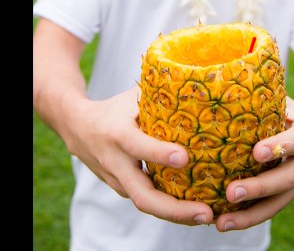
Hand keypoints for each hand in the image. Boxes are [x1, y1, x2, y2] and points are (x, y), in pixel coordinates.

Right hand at [67, 88, 213, 225]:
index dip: (160, 154)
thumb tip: (203, 86)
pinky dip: (170, 209)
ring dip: (176, 214)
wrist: (76, 126)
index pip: (138, 146)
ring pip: (145, 203)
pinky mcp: (122, 188)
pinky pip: (147, 201)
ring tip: (207, 216)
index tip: (185, 158)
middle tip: (206, 213)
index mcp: (118, 134)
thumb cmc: (117, 107)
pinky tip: (195, 210)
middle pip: (142, 195)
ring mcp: (117, 180)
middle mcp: (115, 161)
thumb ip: (162, 95)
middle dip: (175, 209)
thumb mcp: (134, 96)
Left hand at [214, 97, 293, 231]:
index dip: (279, 146)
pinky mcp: (292, 193)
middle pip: (286, 178)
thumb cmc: (290, 110)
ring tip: (222, 223)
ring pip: (279, 202)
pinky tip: (225, 222)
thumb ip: (265, 100)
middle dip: (259, 188)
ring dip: (250, 214)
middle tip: (231, 193)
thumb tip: (225, 87)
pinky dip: (249, 217)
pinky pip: (272, 208)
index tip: (256, 152)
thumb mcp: (285, 101)